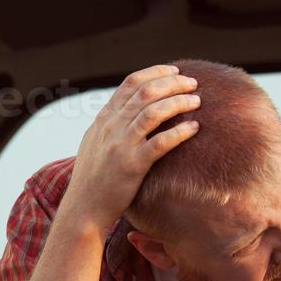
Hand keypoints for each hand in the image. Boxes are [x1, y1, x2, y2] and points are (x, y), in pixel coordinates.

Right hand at [59, 64, 201, 234]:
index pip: (131, 83)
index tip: (175, 72)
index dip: (156, 73)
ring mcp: (121, 145)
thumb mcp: (95, 143)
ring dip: (179, 102)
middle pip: (146, 92)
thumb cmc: (93, 178)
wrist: (83, 208)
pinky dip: (179, 132)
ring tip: (196, 102)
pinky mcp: (132, 165)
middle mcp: (111, 127)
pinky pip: (160, 142)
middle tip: (193, 83)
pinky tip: (194, 128)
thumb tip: (127, 109)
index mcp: (104, 118)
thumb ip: (110, 124)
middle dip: (173, 84)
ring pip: (154, 112)